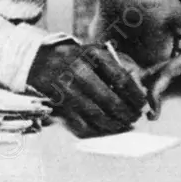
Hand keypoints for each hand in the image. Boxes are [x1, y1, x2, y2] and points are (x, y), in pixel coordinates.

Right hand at [27, 42, 146, 136]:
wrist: (37, 59)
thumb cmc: (75, 57)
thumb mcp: (94, 52)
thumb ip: (117, 65)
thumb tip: (139, 87)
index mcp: (92, 54)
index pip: (121, 78)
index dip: (135, 95)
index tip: (143, 104)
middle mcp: (79, 69)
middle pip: (109, 99)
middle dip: (126, 112)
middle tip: (134, 118)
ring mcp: (66, 87)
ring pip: (95, 113)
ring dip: (113, 123)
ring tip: (123, 125)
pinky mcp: (57, 102)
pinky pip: (79, 122)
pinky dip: (94, 129)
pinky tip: (104, 128)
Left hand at [143, 40, 180, 119]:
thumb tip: (169, 113)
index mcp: (177, 63)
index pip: (150, 73)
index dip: (139, 86)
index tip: (137, 109)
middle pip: (153, 73)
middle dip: (145, 94)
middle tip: (147, 116)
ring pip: (166, 73)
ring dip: (157, 95)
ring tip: (155, 115)